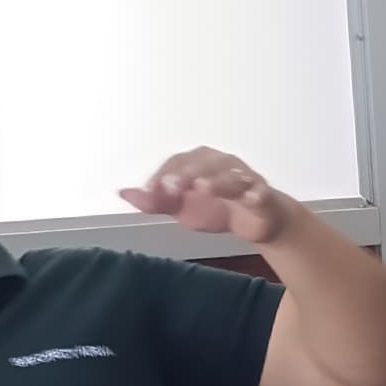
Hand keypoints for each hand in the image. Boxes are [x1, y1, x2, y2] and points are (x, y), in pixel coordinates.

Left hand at [121, 148, 294, 247]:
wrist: (257, 223)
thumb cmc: (218, 208)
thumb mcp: (181, 208)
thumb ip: (155, 201)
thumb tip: (122, 191)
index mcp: (199, 163)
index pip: (177, 162)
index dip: (163, 174)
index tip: (151, 190)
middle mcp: (222, 164)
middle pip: (203, 163)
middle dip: (186, 173)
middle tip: (172, 187)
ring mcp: (244, 178)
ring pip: (231, 174)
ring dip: (218, 180)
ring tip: (205, 188)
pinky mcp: (264, 195)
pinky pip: (260, 192)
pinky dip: (256, 194)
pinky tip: (249, 198)